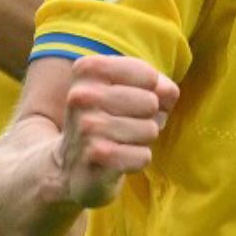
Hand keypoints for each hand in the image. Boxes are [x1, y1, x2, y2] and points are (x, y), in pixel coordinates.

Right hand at [56, 56, 177, 208]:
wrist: (67, 166)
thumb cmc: (108, 118)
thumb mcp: (128, 90)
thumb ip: (157, 84)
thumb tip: (168, 92)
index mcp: (88, 69)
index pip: (150, 76)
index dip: (152, 92)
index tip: (130, 99)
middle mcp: (82, 95)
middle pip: (152, 103)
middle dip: (148, 118)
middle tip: (125, 124)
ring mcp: (86, 126)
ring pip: (150, 130)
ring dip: (142, 139)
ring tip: (120, 141)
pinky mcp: (95, 156)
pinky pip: (143, 156)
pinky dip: (138, 160)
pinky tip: (117, 159)